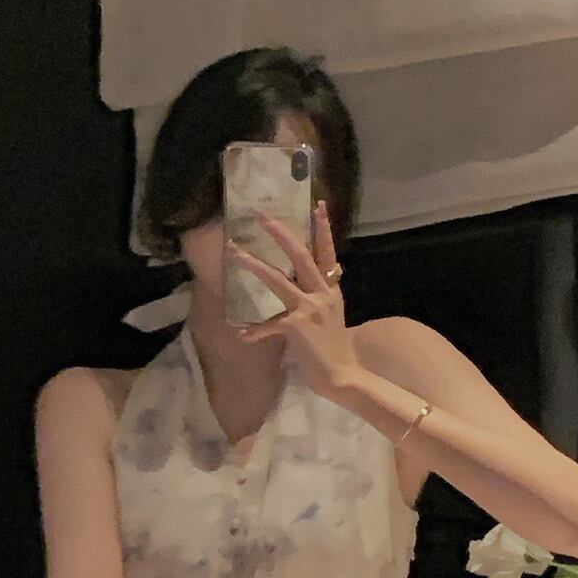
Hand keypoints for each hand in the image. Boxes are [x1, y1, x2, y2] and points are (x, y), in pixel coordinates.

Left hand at [227, 201, 355, 397]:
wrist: (342, 373)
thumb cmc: (333, 344)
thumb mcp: (332, 311)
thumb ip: (322, 292)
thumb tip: (313, 276)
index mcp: (331, 288)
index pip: (327, 252)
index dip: (322, 228)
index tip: (317, 204)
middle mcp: (322, 294)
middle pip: (301, 256)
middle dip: (281, 234)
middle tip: (262, 217)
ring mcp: (309, 309)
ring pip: (278, 280)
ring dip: (254, 265)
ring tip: (235, 252)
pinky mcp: (297, 328)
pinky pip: (269, 325)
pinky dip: (254, 330)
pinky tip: (241, 334)